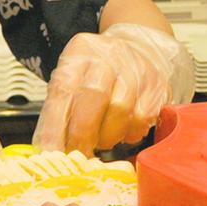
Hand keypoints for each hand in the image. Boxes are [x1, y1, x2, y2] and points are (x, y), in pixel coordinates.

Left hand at [33, 25, 192, 154]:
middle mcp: (109, 56)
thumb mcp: (73, 77)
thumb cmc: (99, 71)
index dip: (54, 125)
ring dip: (106, 137)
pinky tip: (122, 132)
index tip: (49, 151)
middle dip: (82, 134)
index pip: (62, 89)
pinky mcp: (157, 87)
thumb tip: (48, 148)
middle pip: (93, 97)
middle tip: (76, 155)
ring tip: (100, 140)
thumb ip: (59, 108)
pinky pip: (141, 121)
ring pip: (120, 112)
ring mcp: (136, 70)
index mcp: (80, 52)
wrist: (140, 49)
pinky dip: (128, 135)